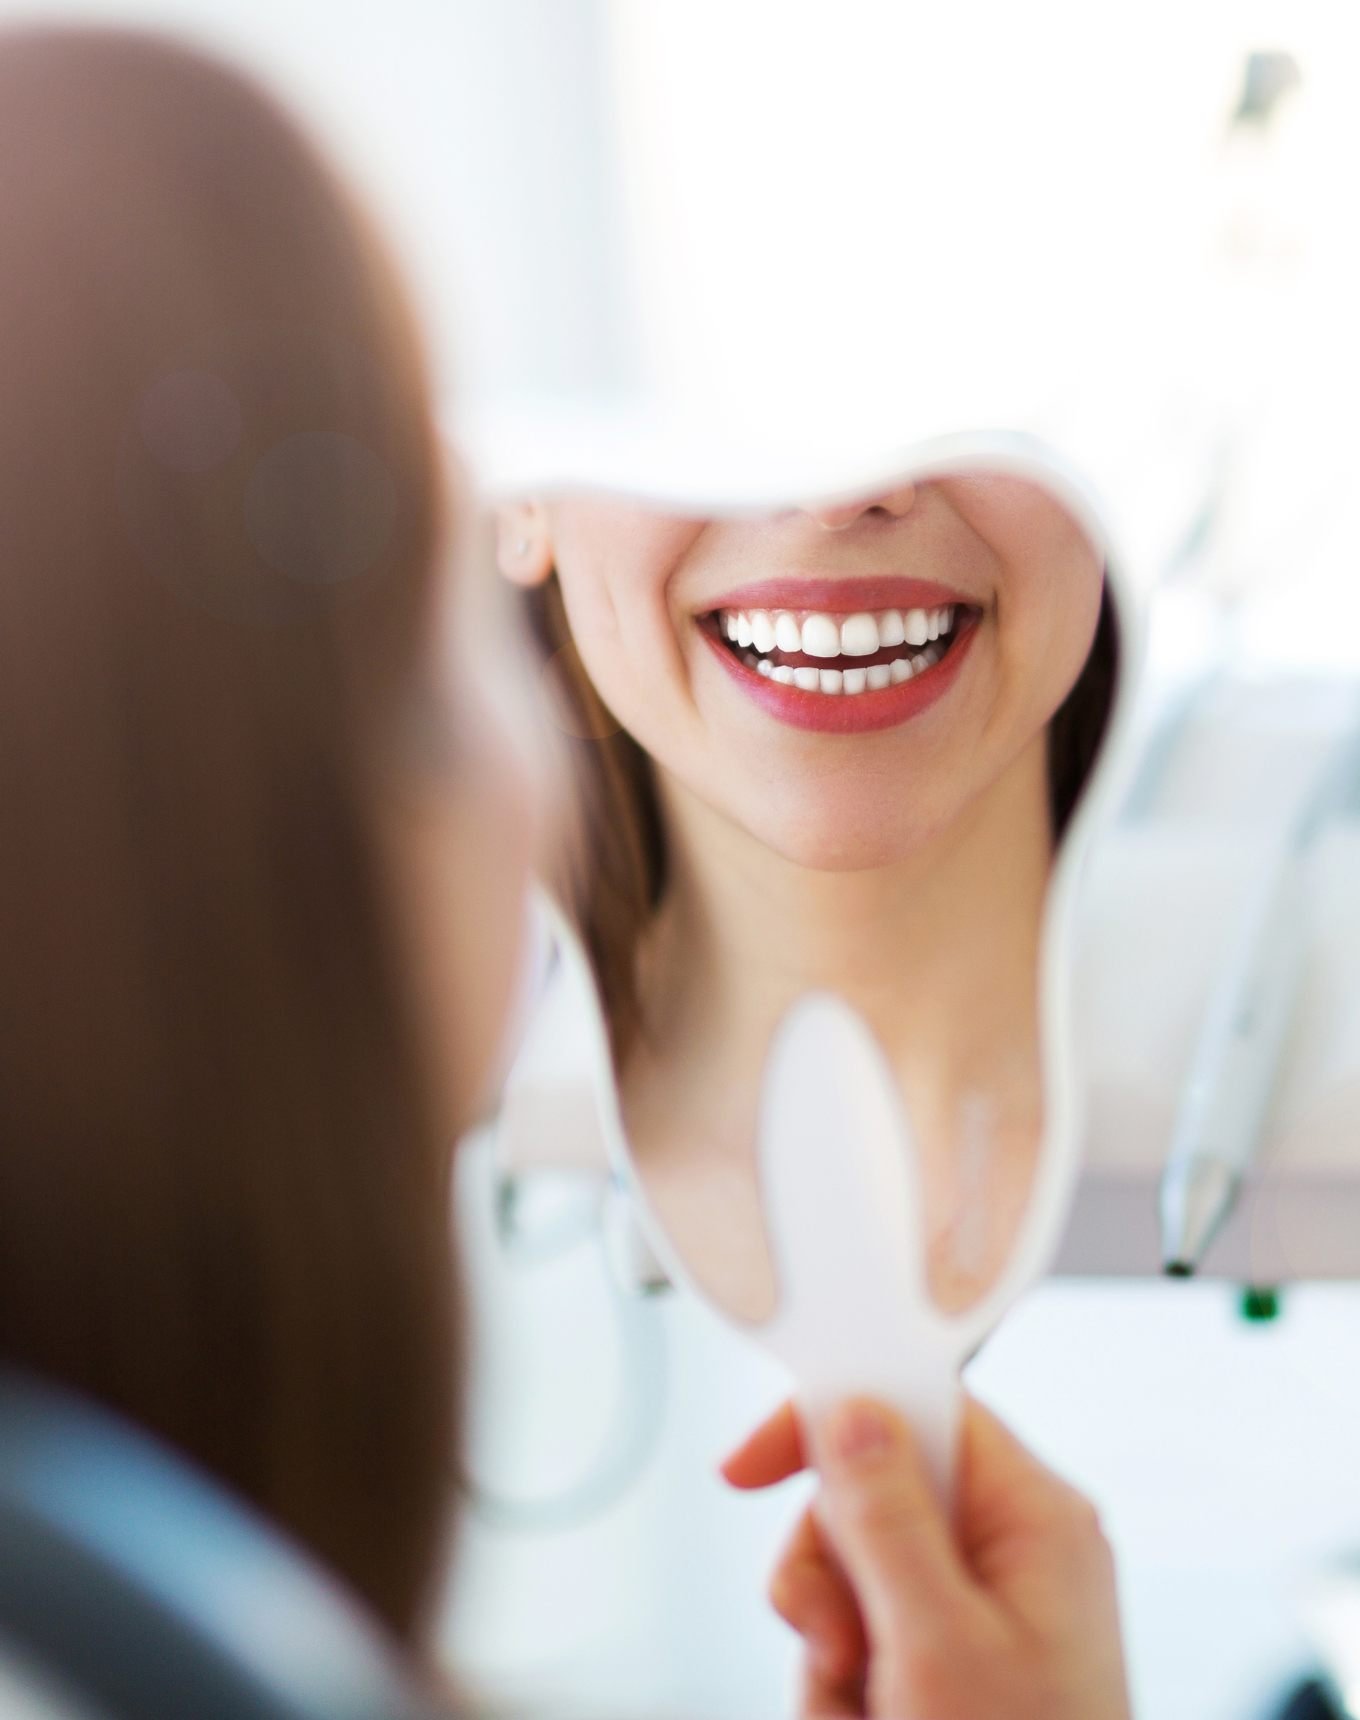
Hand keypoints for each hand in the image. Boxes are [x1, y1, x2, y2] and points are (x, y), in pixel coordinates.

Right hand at [721, 1395, 1131, 1719]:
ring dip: (831, 1649)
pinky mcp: (950, 1663)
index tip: (753, 1465)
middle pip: (868, 1496)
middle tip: (841, 1646)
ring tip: (867, 1711)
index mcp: (1034, 1518)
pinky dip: (844, 1689)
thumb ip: (887, 1520)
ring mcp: (982, 1610)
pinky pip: (858, 1638)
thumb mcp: (938, 1647)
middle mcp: (1011, 1551)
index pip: (921, 1408)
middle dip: (828, 1575)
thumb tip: (850, 1414)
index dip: (834, 1417)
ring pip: (849, 1576)